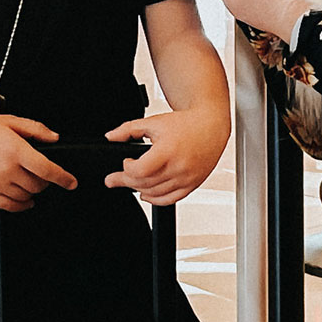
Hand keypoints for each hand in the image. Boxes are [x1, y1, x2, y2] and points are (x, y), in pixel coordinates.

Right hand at [0, 112, 75, 209]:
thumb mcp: (10, 121)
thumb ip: (36, 129)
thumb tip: (55, 138)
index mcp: (15, 149)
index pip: (47, 169)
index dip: (63, 178)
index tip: (72, 183)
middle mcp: (6, 168)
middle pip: (38, 185)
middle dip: (45, 182)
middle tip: (41, 174)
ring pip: (26, 197)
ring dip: (33, 192)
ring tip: (28, 181)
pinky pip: (9, 206)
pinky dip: (21, 205)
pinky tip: (25, 200)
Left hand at [106, 106, 228, 205]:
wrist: (211, 127)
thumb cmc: (186, 124)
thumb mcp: (154, 122)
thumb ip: (129, 129)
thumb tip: (110, 137)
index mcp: (168, 151)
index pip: (140, 170)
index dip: (127, 168)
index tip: (125, 162)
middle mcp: (179, 167)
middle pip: (145, 183)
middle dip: (125, 181)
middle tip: (113, 179)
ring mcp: (186, 178)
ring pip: (155, 193)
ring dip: (139, 190)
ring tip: (130, 183)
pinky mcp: (192, 185)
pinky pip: (170, 200)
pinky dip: (155, 200)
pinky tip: (146, 194)